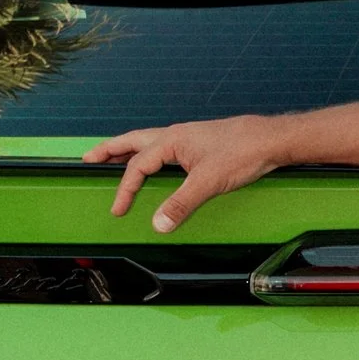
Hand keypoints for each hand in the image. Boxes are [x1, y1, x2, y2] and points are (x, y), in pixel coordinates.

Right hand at [87, 114, 289, 233]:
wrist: (270, 139)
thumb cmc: (242, 153)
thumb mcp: (208, 183)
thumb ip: (181, 204)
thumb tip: (157, 224)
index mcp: (171, 140)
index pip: (137, 166)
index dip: (125, 190)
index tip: (118, 210)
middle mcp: (175, 135)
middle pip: (133, 141)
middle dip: (110, 150)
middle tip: (88, 158)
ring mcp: (187, 137)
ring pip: (149, 142)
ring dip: (129, 149)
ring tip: (113, 157)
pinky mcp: (199, 143)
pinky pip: (165, 147)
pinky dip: (151, 153)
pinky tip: (156, 162)